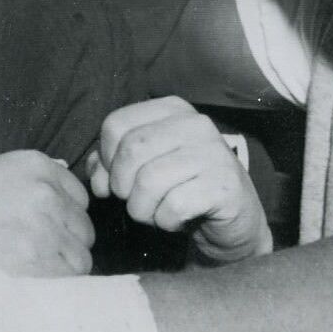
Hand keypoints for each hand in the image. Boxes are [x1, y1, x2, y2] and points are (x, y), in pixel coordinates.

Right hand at [0, 150, 93, 276]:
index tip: (40, 232)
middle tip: (29, 256)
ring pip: (80, 259)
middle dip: (64, 246)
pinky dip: (52, 289)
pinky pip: (67, 282)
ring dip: (59, 270)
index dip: (63, 220)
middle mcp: (45, 194)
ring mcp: (43, 229)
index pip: (80, 199)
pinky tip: (26, 285)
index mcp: (36, 166)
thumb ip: (33, 179)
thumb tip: (69, 181)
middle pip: (84, 230)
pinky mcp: (37, 263)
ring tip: (24, 272)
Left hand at [88, 97, 271, 263]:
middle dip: (123, 187)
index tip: (120, 179)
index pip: (115, 124)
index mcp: (173, 110)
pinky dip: (166, 221)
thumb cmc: (182, 191)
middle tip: (137, 201)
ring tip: (157, 212)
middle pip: (130, 151)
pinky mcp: (224, 186)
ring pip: (148, 181)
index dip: (107, 159)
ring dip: (143, 209)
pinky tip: (179, 220)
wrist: (234, 221)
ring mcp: (214, 153)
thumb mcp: (144, 169)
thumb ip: (112, 165)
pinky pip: (173, 206)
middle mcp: (196, 124)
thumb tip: (98, 179)